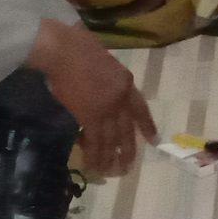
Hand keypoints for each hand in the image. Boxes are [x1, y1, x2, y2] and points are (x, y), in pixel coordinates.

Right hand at [28, 21, 155, 176]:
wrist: (64, 51)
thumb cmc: (77, 46)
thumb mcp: (103, 60)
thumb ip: (107, 78)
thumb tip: (101, 89)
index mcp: (126, 82)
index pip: (141, 108)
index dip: (147, 125)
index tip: (153, 139)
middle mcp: (120, 98)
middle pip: (127, 129)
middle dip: (128, 149)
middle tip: (128, 166)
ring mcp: (106, 109)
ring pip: (111, 139)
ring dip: (111, 157)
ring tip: (112, 172)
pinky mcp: (89, 117)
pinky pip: (94, 141)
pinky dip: (94, 155)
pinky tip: (94, 166)